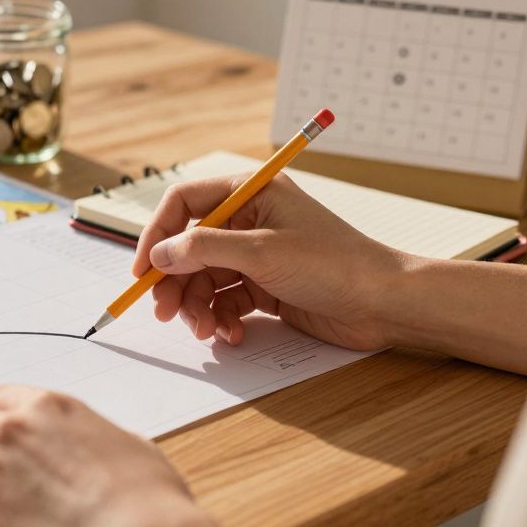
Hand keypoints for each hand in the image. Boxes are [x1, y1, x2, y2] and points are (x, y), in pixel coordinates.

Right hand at [131, 174, 405, 350]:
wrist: (385, 304)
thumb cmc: (334, 264)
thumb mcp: (261, 252)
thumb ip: (203, 249)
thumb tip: (159, 254)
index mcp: (250, 192)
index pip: (184, 203)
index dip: (157, 234)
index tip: (142, 269)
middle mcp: (250, 219)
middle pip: (189, 246)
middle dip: (175, 281)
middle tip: (164, 312)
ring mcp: (257, 254)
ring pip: (205, 278)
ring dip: (198, 306)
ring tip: (204, 330)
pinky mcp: (266, 286)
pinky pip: (227, 300)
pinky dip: (222, 318)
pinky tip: (231, 333)